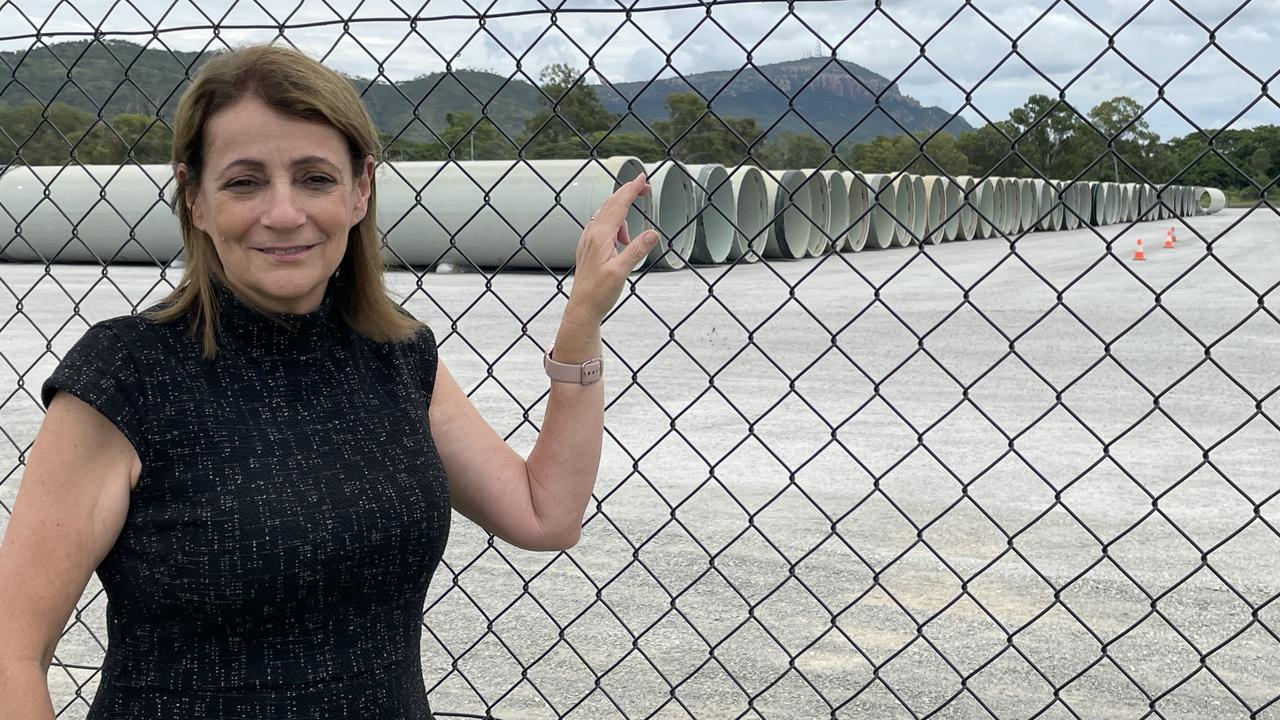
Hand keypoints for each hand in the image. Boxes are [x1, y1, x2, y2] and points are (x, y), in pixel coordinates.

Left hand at [565, 174, 658, 325]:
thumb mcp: (621, 272)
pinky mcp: (588, 247)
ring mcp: (588, 240)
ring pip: (606, 215)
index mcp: (600, 236)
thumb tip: (653, 233)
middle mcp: (592, 234)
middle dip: (627, 193)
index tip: (642, 178)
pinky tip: (620, 242)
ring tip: (629, 240)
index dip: (631, 190)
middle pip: (611, 204)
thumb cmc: (599, 293)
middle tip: (644, 189)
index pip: (618, 205)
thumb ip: (636, 250)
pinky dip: (614, 225)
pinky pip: (602, 226)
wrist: (582, 308)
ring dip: (622, 215)